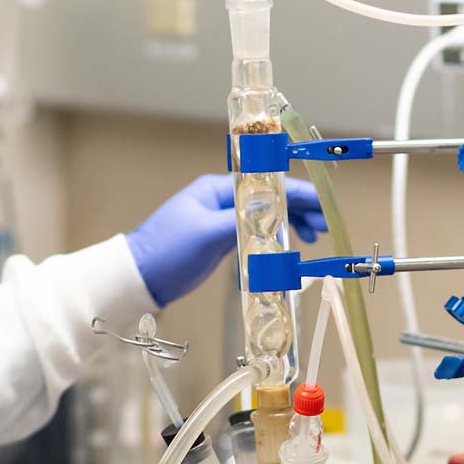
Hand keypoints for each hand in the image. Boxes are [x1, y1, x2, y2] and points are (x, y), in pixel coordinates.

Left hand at [127, 173, 326, 307]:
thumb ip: (241, 219)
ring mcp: (220, 220)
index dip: (298, 194)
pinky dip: (273, 237)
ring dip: (290, 223)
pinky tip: (288, 246)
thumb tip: (274, 210)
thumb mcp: (206, 233)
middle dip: (299, 209)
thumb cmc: (166, 251)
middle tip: (324, 226)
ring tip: (312, 237)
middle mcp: (221, 200)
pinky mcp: (219, 239)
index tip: (322, 204)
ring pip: (265, 216)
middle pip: (270, 199)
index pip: (267, 185)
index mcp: (217, 189)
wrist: (139, 277)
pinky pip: (255, 232)